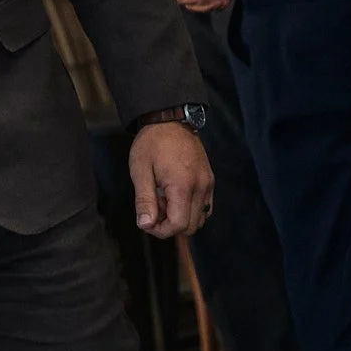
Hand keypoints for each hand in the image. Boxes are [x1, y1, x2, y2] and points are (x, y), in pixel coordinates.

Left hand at [129, 122, 213, 238]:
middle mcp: (201, 187)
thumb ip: (144, 200)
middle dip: (169, 225)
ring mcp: (208, 183)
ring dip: (180, 218)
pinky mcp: (210, 180)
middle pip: (191, 226)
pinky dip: (190, 209)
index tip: (146, 221)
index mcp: (183, 186)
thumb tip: (145, 225)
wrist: (170, 119)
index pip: (179, 225)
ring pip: (200, 218)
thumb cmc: (152, 143)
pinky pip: (205, 207)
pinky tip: (174, 196)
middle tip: (153, 209)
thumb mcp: (140, 171)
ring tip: (163, 200)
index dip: (161, 230)